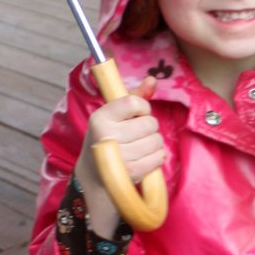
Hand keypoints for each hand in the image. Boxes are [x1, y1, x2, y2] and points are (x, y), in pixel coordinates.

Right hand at [74, 78, 164, 237]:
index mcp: (100, 118)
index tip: (137, 114)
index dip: (143, 108)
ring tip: (140, 147)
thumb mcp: (114, 116)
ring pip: (157, 141)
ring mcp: (120, 156)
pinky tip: (144, 158)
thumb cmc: (108, 139)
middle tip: (137, 134)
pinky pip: (159, 157)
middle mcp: (107, 136)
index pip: (134, 102)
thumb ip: (134, 97)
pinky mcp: (131, 172)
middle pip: (150, 123)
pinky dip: (156, 157)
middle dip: (149, 128)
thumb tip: (153, 80)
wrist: (96, 175)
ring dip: (153, 143)